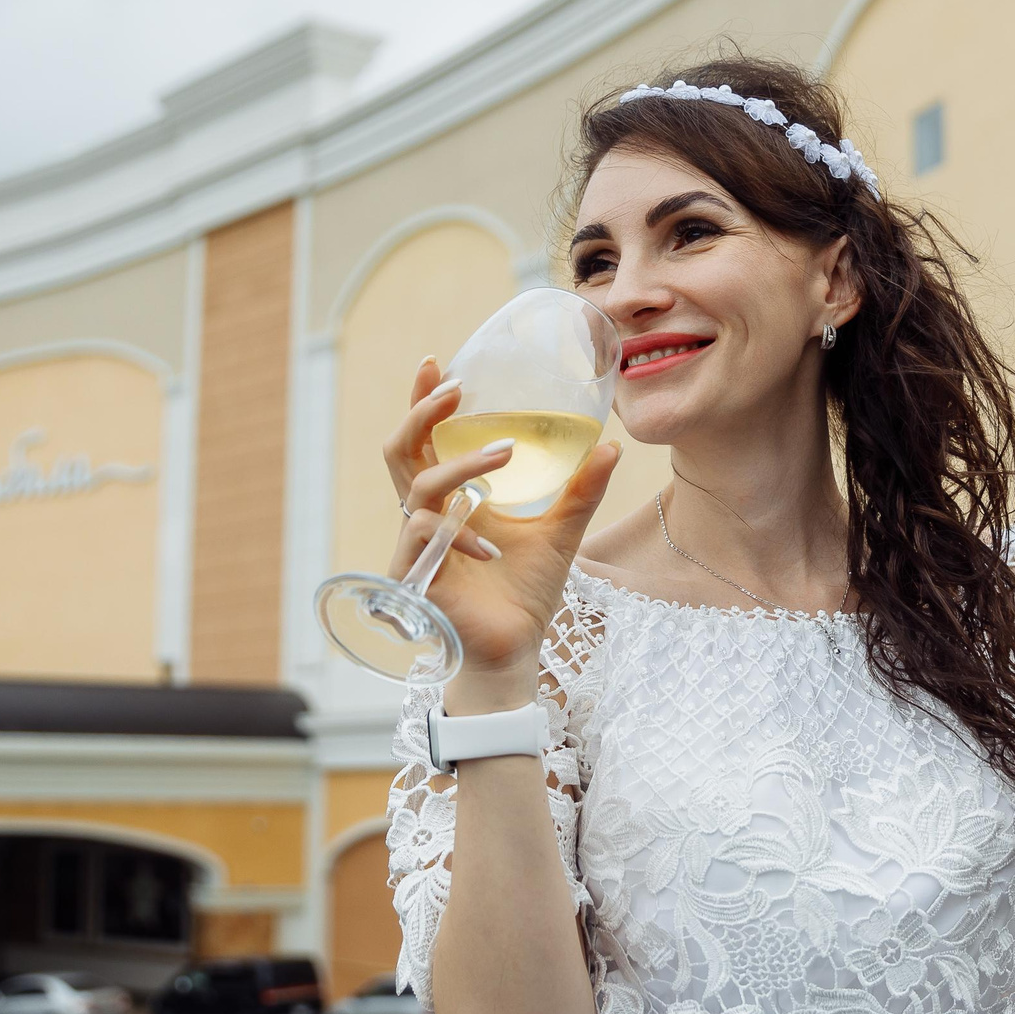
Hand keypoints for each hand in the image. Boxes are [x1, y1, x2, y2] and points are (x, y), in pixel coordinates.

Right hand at [382, 359, 620, 698]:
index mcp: (452, 498)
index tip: (437, 363)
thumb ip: (581, 491)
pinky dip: (457, 533)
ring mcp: (418, 546)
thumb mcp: (562, 532)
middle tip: (453, 390)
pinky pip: (424, 540)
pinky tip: (490, 543)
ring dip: (459, 467)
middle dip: (420, 415)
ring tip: (504, 454)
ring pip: (417, 489)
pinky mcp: (417, 578)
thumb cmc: (526, 592)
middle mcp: (428, 515)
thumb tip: (612, 446)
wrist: (515, 651)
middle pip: (401, 452)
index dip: (423, 402)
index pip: (426, 440)